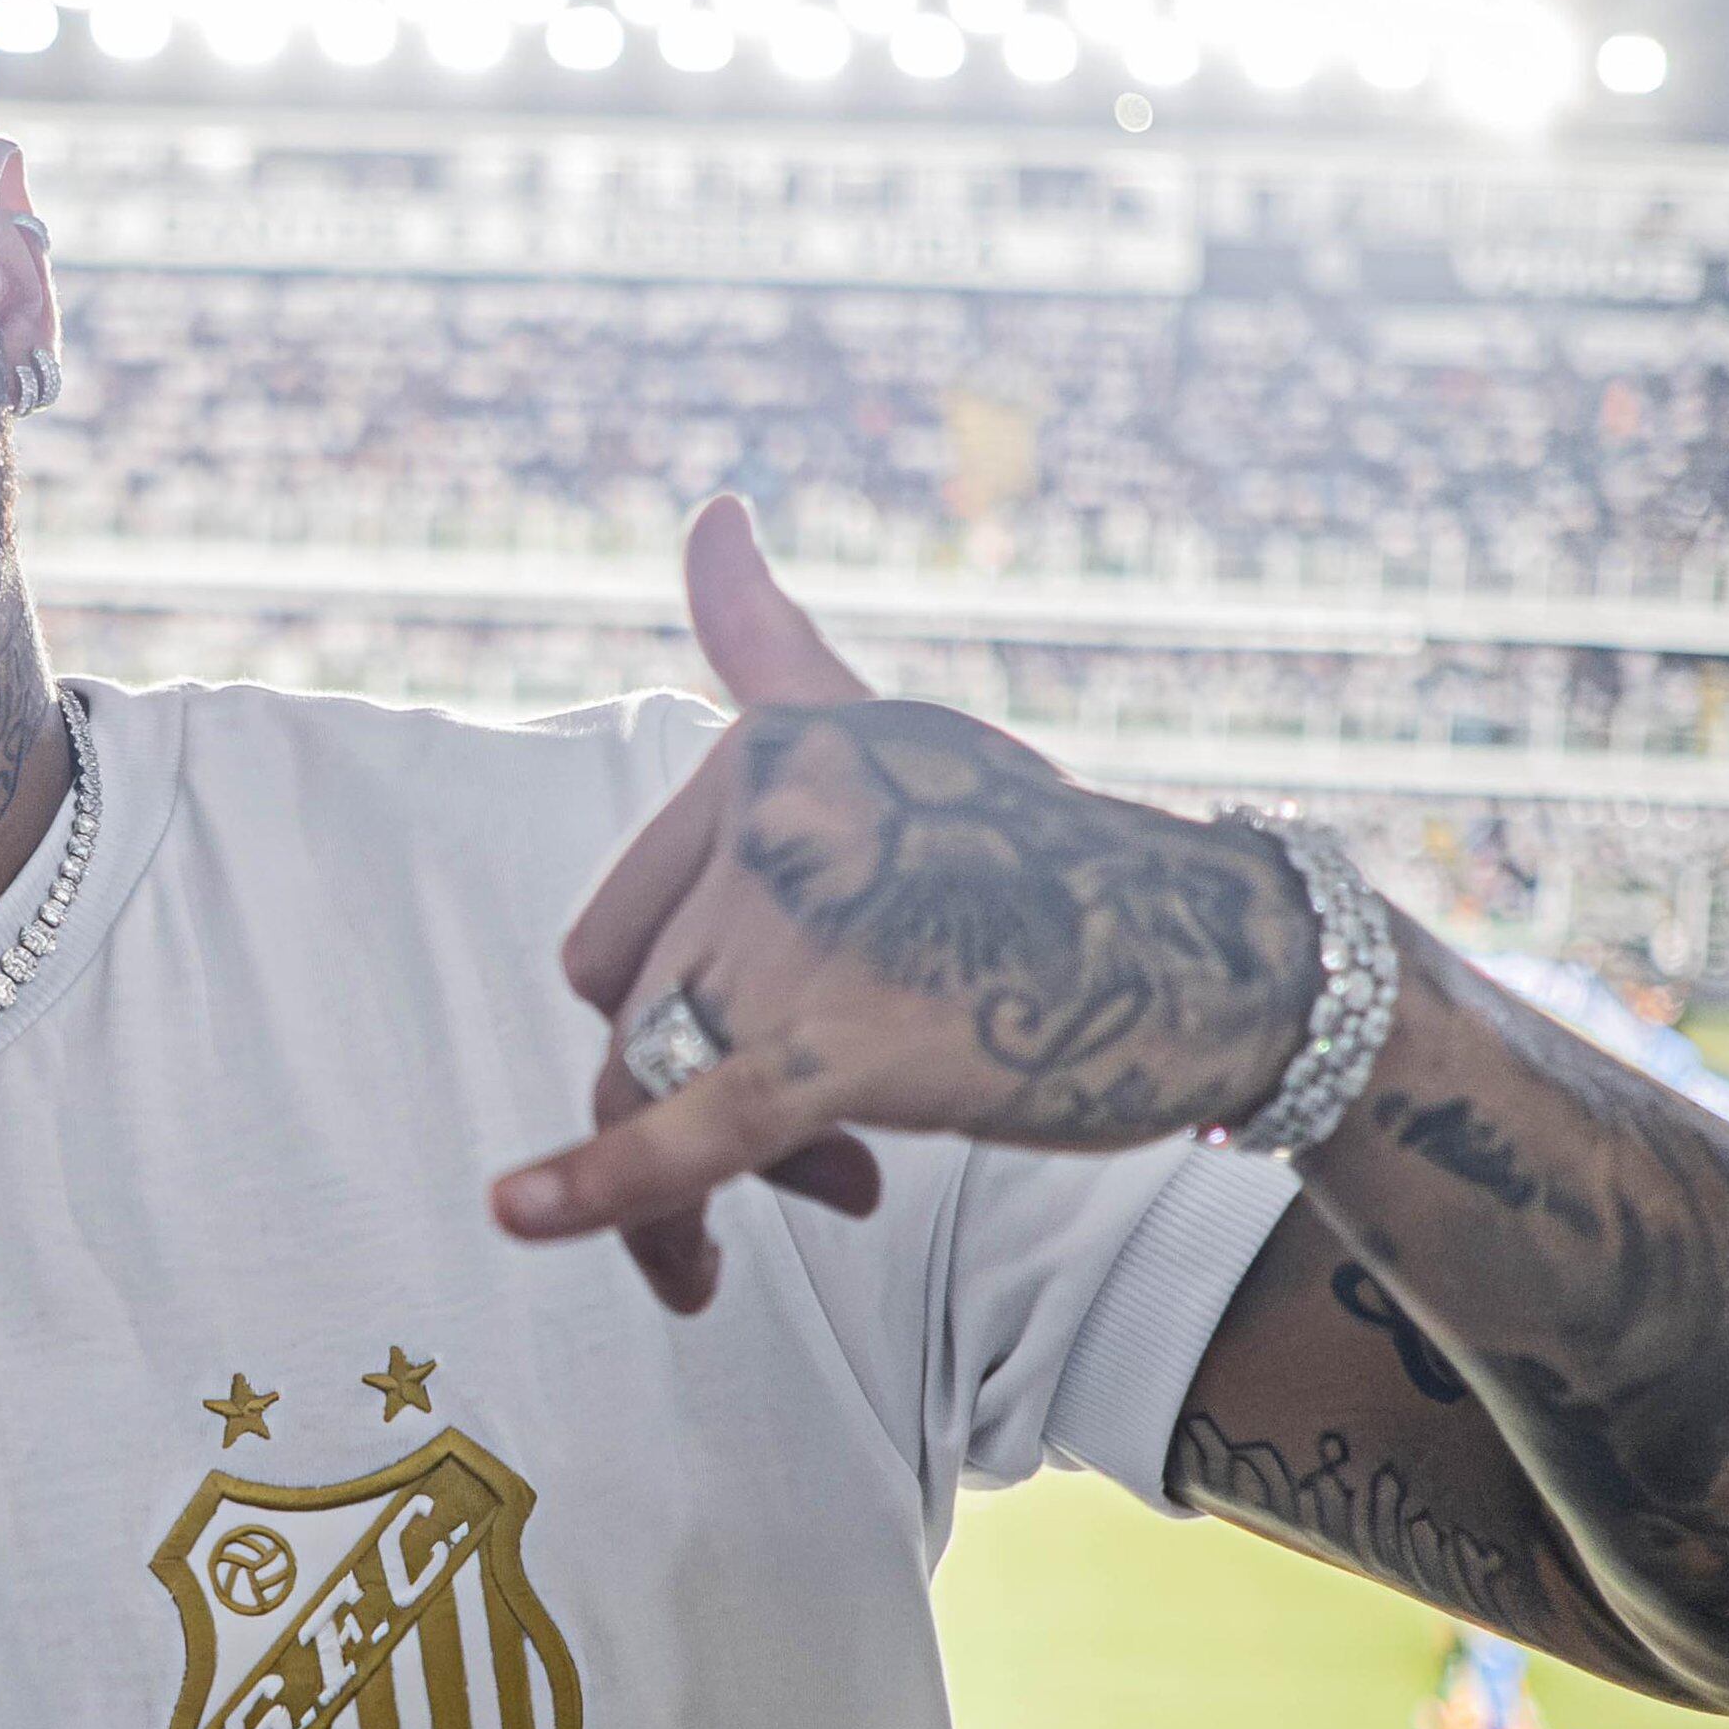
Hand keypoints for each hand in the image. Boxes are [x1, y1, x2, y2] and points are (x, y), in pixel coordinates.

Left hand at [490, 498, 1320, 1310]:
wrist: (1209, 954)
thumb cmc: (1047, 853)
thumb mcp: (893, 732)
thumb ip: (773, 647)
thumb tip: (707, 511)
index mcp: (759, 757)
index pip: (629, 927)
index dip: (680, 1010)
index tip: (784, 1059)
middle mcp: (765, 824)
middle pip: (630, 1010)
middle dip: (692, 1095)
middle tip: (834, 1159)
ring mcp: (796, 931)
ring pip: (644, 1083)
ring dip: (697, 1181)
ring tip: (842, 1189)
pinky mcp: (834, 1044)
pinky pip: (680, 1133)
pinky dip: (602, 1193)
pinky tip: (519, 1217)